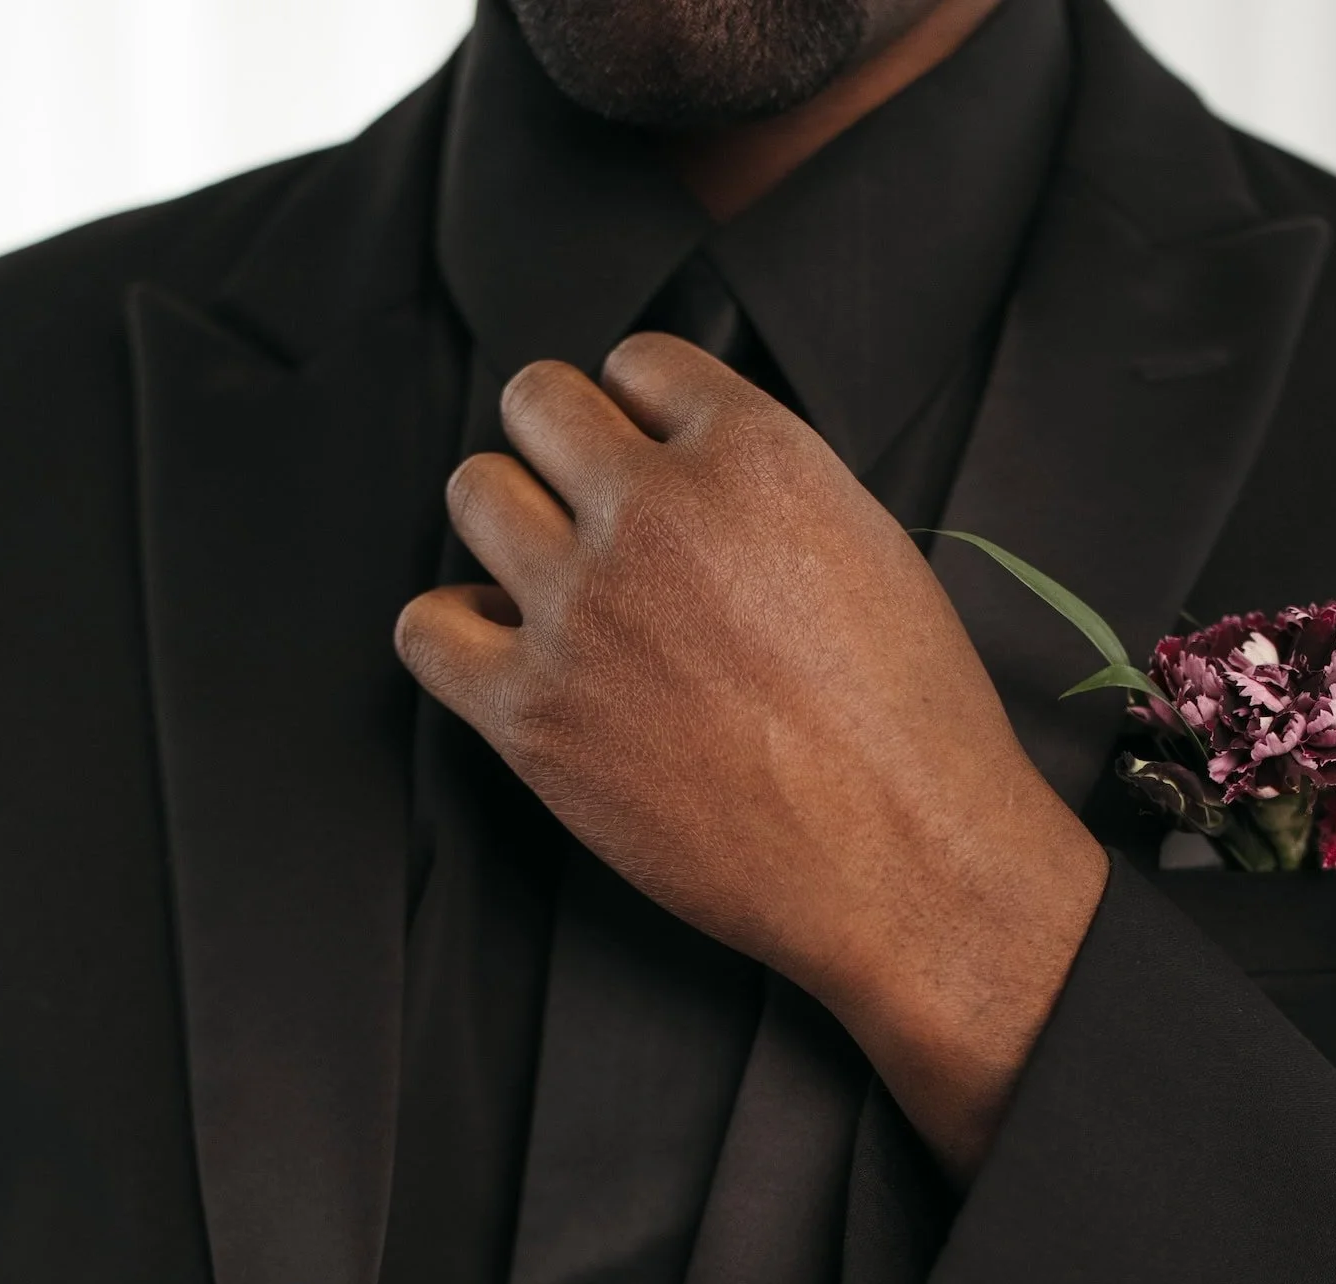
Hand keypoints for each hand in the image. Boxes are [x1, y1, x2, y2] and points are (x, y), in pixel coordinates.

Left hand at [395, 334, 1107, 1176]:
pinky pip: (426, 629)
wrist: (903, 866)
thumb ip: (766, 489)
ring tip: (554, 585)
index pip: (638, 364)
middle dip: (563, 451)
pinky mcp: (532, 714)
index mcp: (752, 453)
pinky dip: (456, 633)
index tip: (656, 470)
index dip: (643, 418)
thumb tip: (686, 475)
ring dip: (508, 526)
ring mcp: (581, 610)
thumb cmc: (909, 729)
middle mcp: (653, 513)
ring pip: (475, 495)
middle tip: (593, 517)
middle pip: (537, 405)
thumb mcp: (869, 548)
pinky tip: (506, 657)